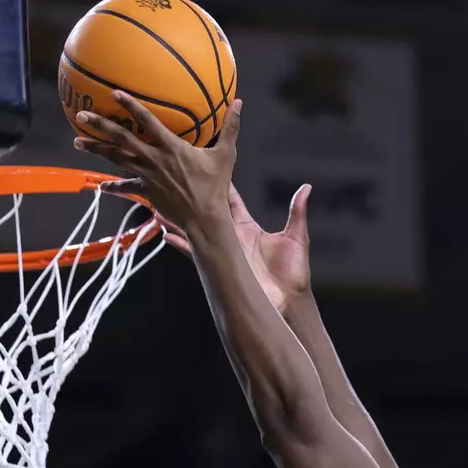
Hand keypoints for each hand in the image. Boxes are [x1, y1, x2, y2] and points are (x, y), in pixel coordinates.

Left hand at [73, 92, 242, 236]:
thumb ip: (230, 127)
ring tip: (77, 143)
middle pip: (121, 139)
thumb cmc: (216, 186)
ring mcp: (147, 176)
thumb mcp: (226, 155)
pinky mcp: (146, 192)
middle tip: (81, 116)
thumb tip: (239, 103)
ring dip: (96, 151)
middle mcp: (154, 159)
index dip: (130, 105)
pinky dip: (113, 187)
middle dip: (100, 126)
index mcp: (171, 147)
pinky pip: (126, 188)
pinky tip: (100, 185)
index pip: (146, 121)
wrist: (205, 218)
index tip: (113, 93)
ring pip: (117, 160)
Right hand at [163, 184, 311, 313]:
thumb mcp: (297, 238)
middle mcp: (232, 236)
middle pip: (207, 212)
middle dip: (193, 198)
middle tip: (176, 181)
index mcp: (247, 227)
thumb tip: (306, 187)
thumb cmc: (294, 272)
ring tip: (162, 205)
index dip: (218, 184)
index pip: (229, 200)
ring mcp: (223, 250)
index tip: (206, 166)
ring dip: (180, 218)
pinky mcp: (219, 266)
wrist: (287, 301)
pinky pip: (196, 253)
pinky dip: (182, 244)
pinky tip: (166, 234)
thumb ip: (297, 212)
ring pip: (197, 230)